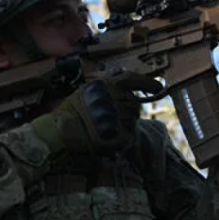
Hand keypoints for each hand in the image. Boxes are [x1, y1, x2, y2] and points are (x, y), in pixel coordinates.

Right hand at [30, 72, 162, 155]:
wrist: (59, 134)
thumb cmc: (69, 114)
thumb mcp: (86, 92)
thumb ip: (106, 89)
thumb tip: (127, 90)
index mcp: (105, 85)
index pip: (132, 80)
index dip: (147, 83)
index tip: (159, 87)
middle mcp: (113, 98)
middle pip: (134, 104)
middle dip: (128, 112)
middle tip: (111, 119)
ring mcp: (117, 116)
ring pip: (133, 121)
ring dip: (124, 125)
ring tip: (104, 129)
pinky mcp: (119, 134)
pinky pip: (129, 136)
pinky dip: (122, 139)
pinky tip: (108, 139)